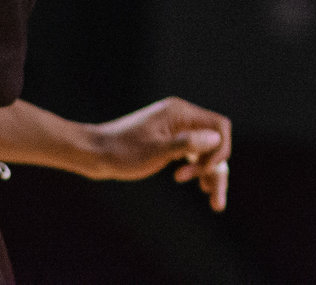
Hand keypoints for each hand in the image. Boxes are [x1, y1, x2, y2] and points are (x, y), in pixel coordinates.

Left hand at [84, 96, 232, 208]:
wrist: (95, 153)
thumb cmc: (122, 152)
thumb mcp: (155, 151)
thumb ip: (186, 143)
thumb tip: (216, 139)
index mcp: (180, 113)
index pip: (219, 125)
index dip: (220, 150)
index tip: (206, 171)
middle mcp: (181, 117)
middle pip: (214, 142)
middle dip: (217, 170)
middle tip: (215, 202)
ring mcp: (176, 129)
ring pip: (205, 150)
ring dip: (210, 173)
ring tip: (214, 201)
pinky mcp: (169, 140)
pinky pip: (193, 153)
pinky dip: (198, 169)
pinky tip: (200, 186)